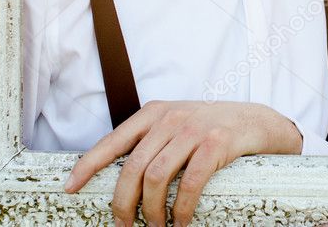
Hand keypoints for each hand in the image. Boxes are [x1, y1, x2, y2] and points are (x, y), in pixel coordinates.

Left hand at [63, 100, 302, 226]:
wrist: (257, 121)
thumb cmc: (211, 129)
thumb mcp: (177, 125)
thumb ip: (151, 140)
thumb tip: (118, 177)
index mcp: (155, 112)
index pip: (112, 141)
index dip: (88, 166)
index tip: (69, 188)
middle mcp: (171, 117)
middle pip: (132, 167)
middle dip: (123, 203)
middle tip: (124, 225)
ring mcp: (194, 129)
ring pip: (156, 176)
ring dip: (152, 210)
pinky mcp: (216, 143)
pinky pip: (189, 182)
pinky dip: (181, 208)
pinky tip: (181, 221)